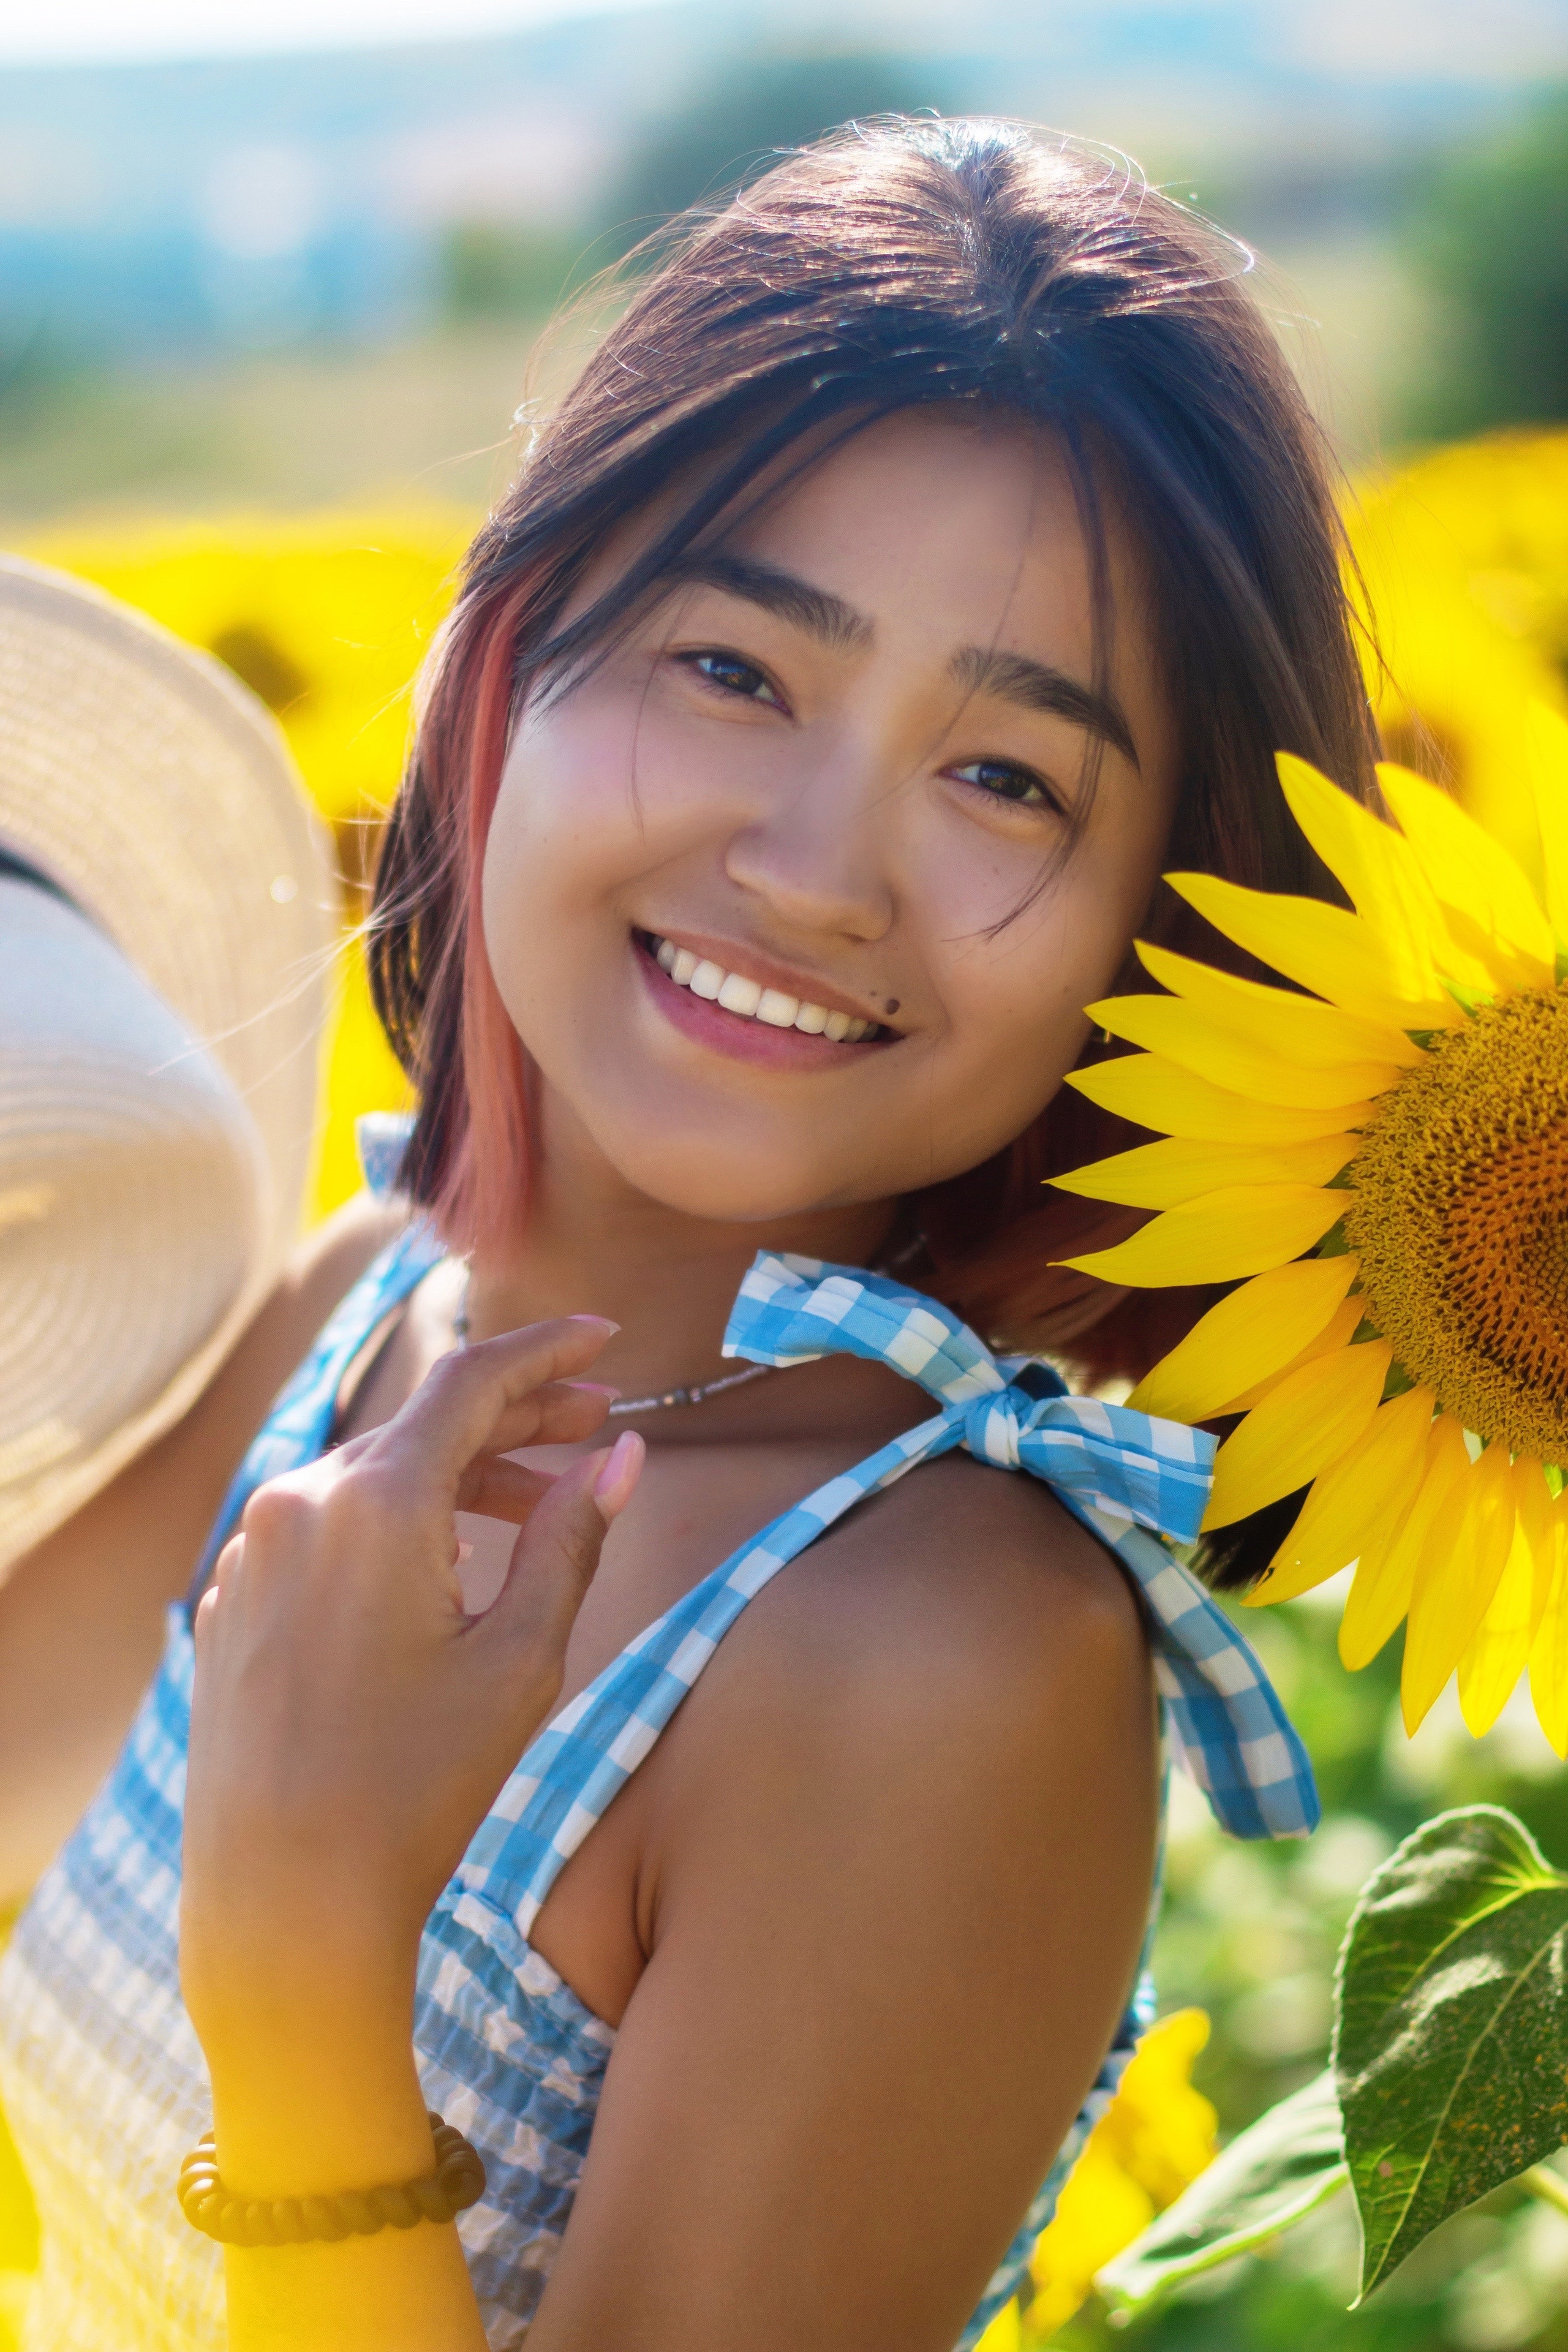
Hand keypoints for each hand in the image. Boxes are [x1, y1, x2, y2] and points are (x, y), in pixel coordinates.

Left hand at [181, 1314, 643, 2096]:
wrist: (282, 1898)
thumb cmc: (413, 1787)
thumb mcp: (518, 1662)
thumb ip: (571, 1541)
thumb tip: (623, 1455)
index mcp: (375, 1501)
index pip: (472, 1379)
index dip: (547, 1349)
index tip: (605, 1339)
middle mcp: (300, 1501)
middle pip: (425, 1424)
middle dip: (518, 1419)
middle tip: (597, 1426)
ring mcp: (254, 1549)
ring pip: (376, 1475)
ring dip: (460, 1477)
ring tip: (539, 1507)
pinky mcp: (231, 1597)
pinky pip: (328, 1526)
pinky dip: (397, 1524)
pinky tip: (449, 1569)